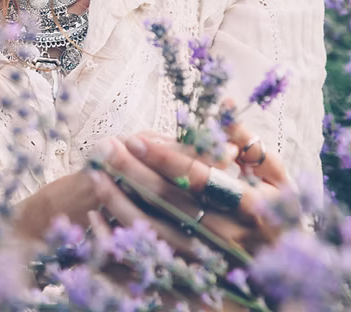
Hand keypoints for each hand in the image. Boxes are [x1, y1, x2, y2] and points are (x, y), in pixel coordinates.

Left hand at [89, 131, 283, 257]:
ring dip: (120, 200)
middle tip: (105, 147)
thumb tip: (225, 105)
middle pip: (171, 201)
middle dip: (133, 172)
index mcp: (251, 206)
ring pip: (155, 229)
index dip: (165, 158)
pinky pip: (149, 254)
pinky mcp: (190, 271)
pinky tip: (95, 216)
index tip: (134, 139)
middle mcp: (227, 234)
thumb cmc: (279, 209)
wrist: (283, 262)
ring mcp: (207, 257)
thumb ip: (250, 142)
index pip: (200, 179)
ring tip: (93, 174)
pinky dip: (121, 235)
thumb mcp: (276, 176)